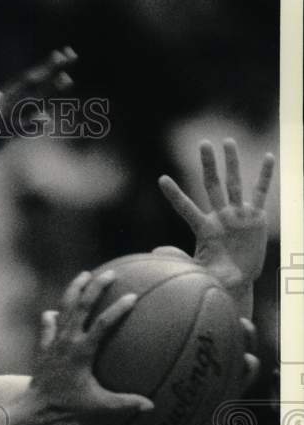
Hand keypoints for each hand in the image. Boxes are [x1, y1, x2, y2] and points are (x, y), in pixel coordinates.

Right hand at [0, 47, 77, 187]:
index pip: (16, 90)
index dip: (37, 77)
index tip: (54, 63)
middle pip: (24, 88)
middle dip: (48, 71)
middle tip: (68, 54)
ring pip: (22, 105)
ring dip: (46, 91)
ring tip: (68, 76)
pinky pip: (10, 133)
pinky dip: (27, 126)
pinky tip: (45, 120)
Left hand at [28, 269, 153, 424]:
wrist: (35, 406)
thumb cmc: (68, 405)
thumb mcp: (99, 405)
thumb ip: (125, 403)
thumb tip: (151, 406)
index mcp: (82, 352)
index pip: (102, 324)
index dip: (117, 309)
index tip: (132, 296)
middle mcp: (67, 341)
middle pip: (81, 306)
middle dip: (95, 287)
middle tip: (110, 273)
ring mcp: (53, 340)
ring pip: (64, 307)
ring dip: (74, 289)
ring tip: (85, 275)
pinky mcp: (44, 344)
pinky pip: (49, 323)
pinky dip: (55, 314)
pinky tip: (59, 310)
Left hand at [157, 140, 274, 309]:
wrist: (236, 282)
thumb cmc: (214, 279)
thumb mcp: (197, 271)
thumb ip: (179, 260)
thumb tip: (156, 251)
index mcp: (204, 229)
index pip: (185, 208)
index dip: (175, 194)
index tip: (161, 179)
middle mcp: (220, 217)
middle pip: (212, 186)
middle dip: (208, 165)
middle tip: (203, 144)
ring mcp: (238, 215)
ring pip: (235, 183)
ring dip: (232, 163)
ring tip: (227, 142)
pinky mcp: (256, 218)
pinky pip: (262, 193)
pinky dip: (265, 176)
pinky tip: (268, 157)